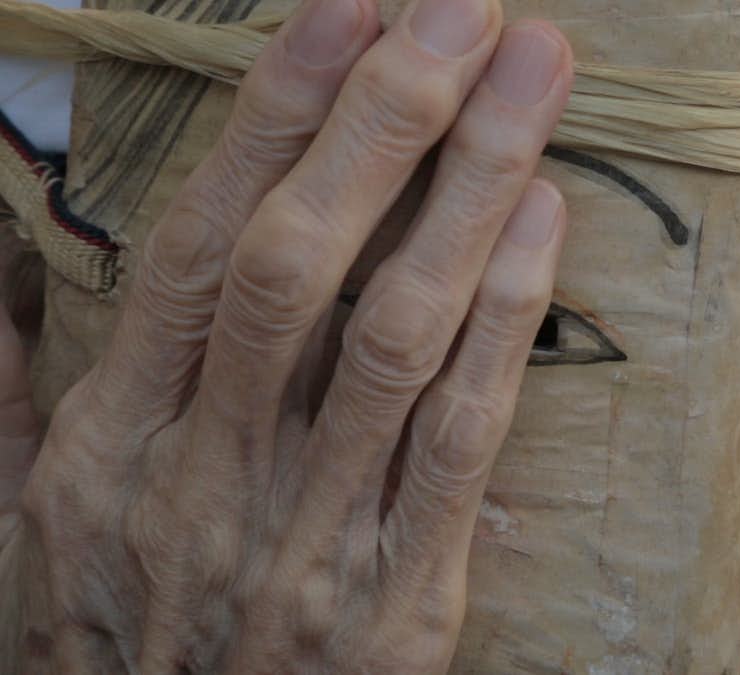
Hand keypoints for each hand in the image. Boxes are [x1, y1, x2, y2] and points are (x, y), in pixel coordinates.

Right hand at [2, 0, 572, 669]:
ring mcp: (307, 533)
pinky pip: (457, 441)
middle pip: (304, 263)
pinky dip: (504, 325)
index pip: (204, 243)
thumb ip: (14, 390)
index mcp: (112, 439)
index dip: (275, 116)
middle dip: (388, 121)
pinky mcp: (396, 596)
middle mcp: (206, 472)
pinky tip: (544, 222)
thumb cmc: (106, 644)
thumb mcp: (19, 524)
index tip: (347, 11)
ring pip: (397, 332)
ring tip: (532, 80)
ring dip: (470, 192)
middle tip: (467, 12)